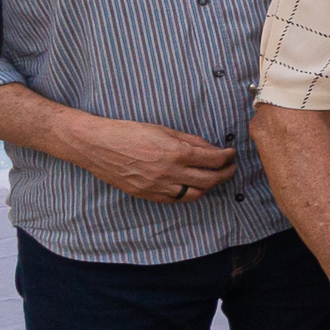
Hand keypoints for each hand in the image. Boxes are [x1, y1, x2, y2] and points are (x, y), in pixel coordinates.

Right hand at [67, 115, 240, 203]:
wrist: (98, 145)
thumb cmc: (129, 132)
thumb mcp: (164, 130)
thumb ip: (190, 141)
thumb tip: (211, 148)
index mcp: (176, 153)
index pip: (213, 160)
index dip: (227, 157)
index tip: (231, 154)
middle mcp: (169, 172)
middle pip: (209, 180)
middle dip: (225, 174)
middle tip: (230, 168)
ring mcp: (158, 186)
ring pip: (195, 194)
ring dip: (208, 187)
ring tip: (213, 178)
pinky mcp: (147, 195)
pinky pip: (175, 199)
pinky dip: (189, 194)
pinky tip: (192, 186)